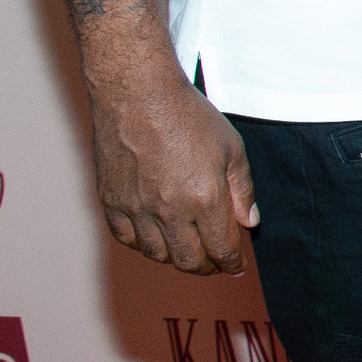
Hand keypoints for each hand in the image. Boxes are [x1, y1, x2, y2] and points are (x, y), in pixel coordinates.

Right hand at [89, 65, 257, 273]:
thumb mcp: (231, 148)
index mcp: (204, 199)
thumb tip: (250, 222)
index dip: (232, 264)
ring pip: (157, 254)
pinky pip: (126, 238)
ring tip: (187, 250)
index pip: (222, 250)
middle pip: (189, 261)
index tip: (236, 267)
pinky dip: (143, 245)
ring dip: (175, 259)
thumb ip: (242, 190)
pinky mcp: (111, 201)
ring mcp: (136, 208)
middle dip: (206, 267)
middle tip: (214, 263)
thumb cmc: (189, 116)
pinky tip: (155, 237)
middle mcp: (169, 211)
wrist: (137, 93)